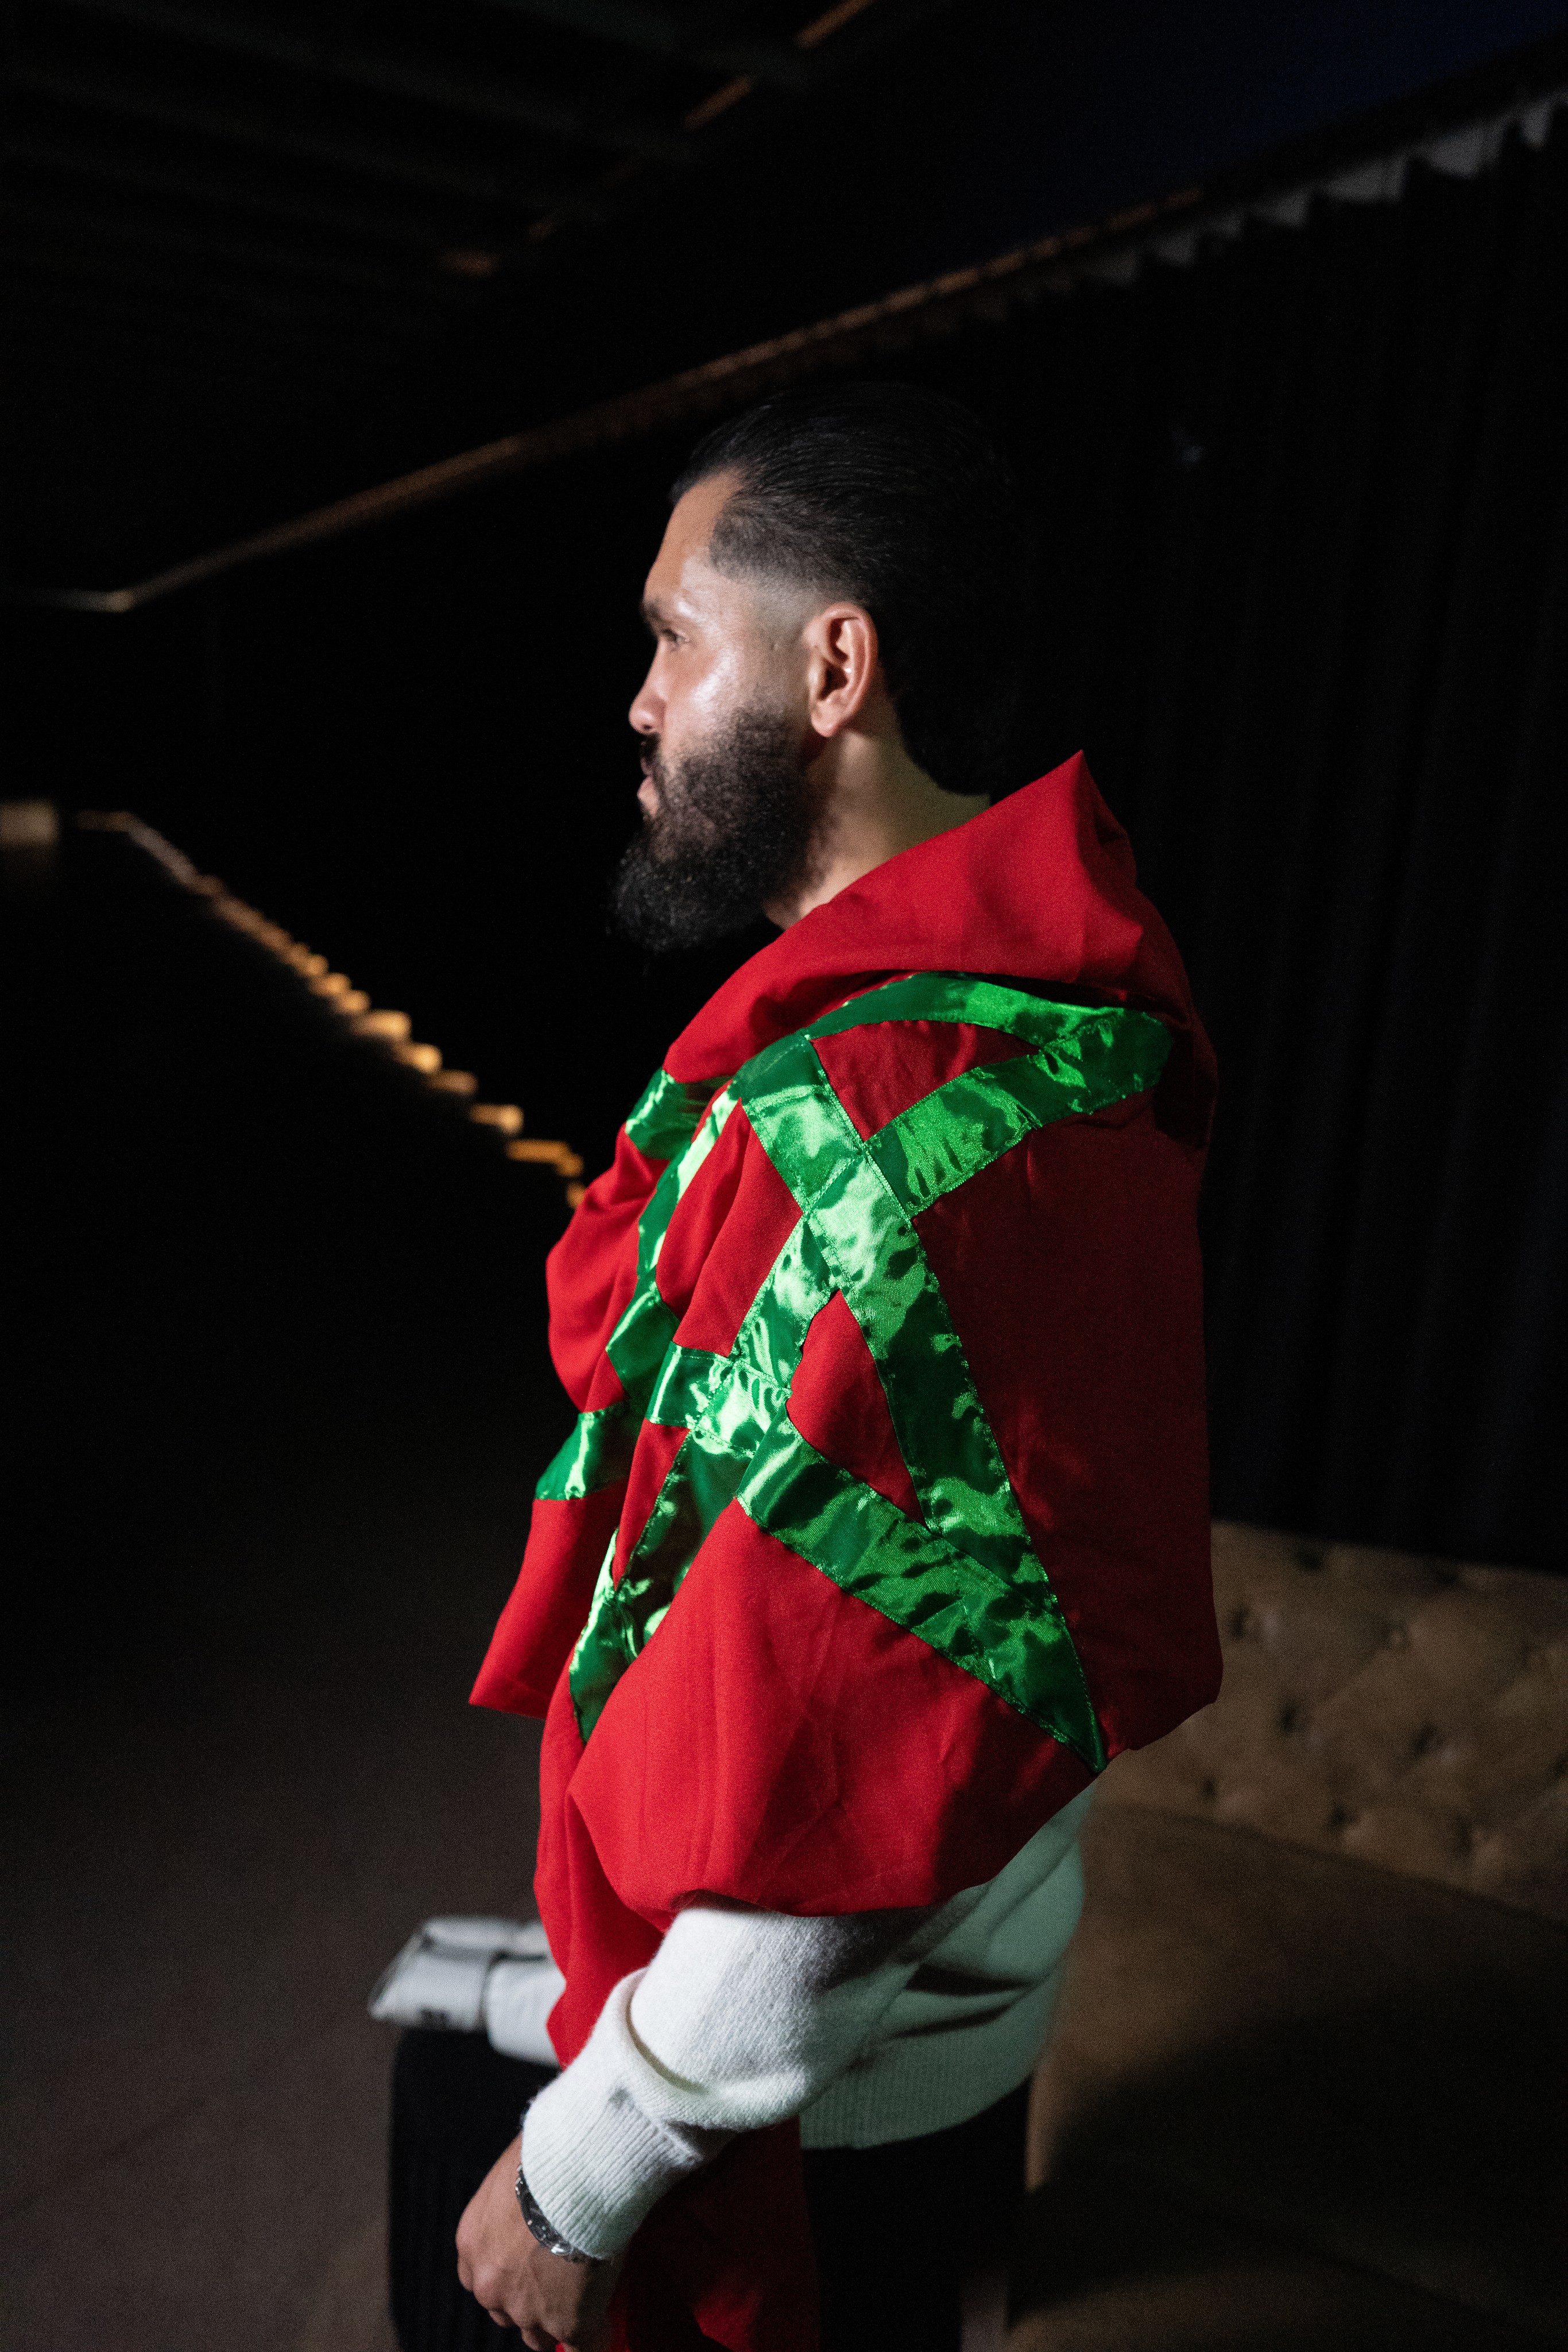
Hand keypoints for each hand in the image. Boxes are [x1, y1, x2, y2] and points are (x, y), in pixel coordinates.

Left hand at [456, 2134, 621, 2347]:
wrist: (577, 2172)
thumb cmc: (551, 2153)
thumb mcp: (516, 2167)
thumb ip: (517, 2193)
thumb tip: (539, 2183)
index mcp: (472, 2243)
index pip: (484, 2276)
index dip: (509, 2274)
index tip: (528, 2266)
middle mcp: (490, 2283)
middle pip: (506, 2310)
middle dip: (529, 2299)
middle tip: (558, 2278)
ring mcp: (528, 2308)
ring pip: (539, 2335)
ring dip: (558, 2320)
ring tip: (583, 2302)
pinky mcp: (569, 2321)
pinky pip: (583, 2347)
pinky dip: (594, 2339)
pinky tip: (604, 2328)